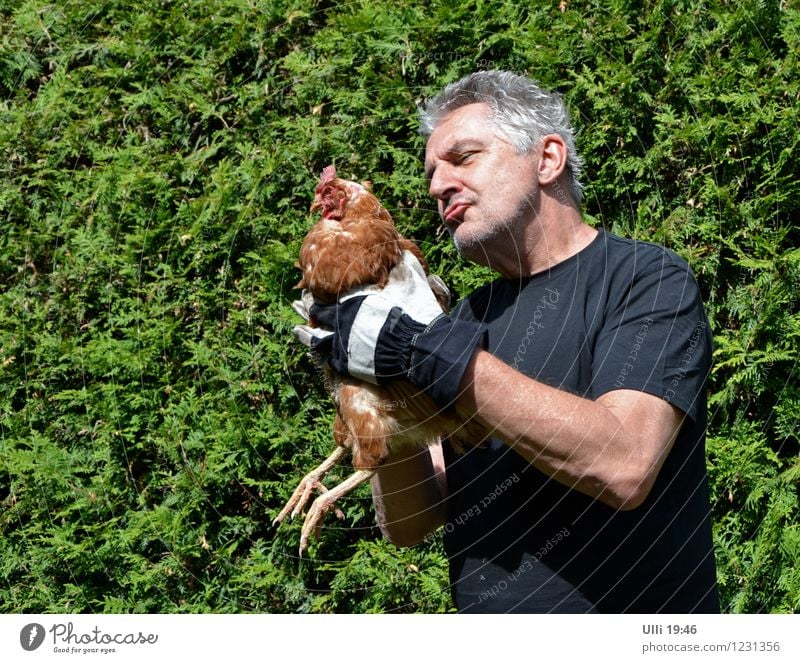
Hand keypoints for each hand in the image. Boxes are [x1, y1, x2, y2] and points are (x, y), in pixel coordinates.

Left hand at [292, 251, 484, 406]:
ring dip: (305, 334)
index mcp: (353, 299)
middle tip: (299, 306)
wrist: (419, 347)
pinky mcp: (349, 364)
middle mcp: (342, 320)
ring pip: (316, 339)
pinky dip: (323, 355)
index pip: (327, 293)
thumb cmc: (415, 310)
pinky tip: (317, 354)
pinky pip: (329, 360)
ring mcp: (343, 344)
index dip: (316, 292)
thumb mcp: (410, 278)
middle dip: (309, 309)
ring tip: (296, 331)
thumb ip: (401, 261)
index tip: (309, 290)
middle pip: (318, 314)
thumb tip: (399, 244)